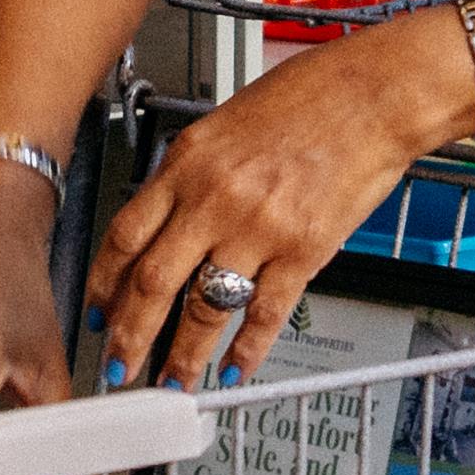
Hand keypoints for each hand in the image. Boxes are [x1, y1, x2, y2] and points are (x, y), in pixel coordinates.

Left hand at [88, 22, 458, 388]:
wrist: (376, 93)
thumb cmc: (310, 97)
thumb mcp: (225, 125)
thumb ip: (192, 174)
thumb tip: (167, 221)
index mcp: (187, 164)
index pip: (125, 235)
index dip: (104, 283)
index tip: (98, 310)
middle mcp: (214, 198)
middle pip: (152, 282)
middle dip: (129, 333)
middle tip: (118, 364)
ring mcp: (258, 228)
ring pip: (204, 307)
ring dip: (182, 354)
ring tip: (172, 381)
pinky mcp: (304, 250)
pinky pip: (265, 312)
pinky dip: (246, 349)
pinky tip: (233, 369)